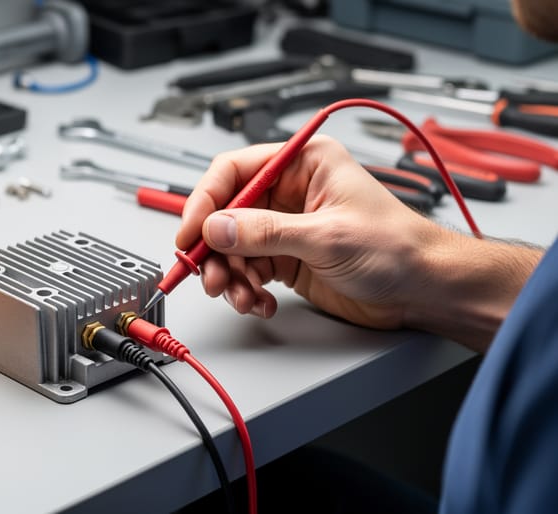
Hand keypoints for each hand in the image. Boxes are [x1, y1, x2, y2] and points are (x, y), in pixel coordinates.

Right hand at [176, 135, 540, 349]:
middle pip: (227, 213)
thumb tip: (217, 228)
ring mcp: (286, 227)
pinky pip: (248, 270)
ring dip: (230, 275)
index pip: (234, 171)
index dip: (206, 200)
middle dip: (215, 249)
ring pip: (233, 247)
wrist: (423, 289)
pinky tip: (260, 300)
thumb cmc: (397, 247)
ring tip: (241, 295)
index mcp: (303, 164)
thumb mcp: (327, 235)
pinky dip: (246, 290)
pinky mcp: (286, 258)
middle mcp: (290, 192)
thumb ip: (266, 232)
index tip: (191, 232)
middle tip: (210, 275)